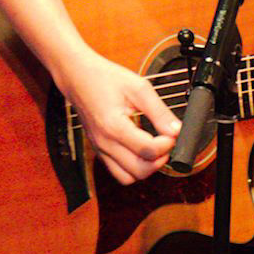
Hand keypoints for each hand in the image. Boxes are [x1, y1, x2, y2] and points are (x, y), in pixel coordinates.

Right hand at [57, 48, 180, 185]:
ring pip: (129, 177)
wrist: (76, 75)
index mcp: (114, 126)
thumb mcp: (138, 88)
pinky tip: (139, 151)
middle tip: (165, 142)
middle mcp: (104, 143)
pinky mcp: (98, 150)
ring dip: (146, 168)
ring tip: (153, 149)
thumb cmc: (104, 77)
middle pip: (140, 170)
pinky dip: (132, 168)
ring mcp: (100, 148)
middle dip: (159, 159)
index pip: (148, 151)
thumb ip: (159, 112)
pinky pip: (118, 172)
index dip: (167, 145)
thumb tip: (176, 131)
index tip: (172, 133)